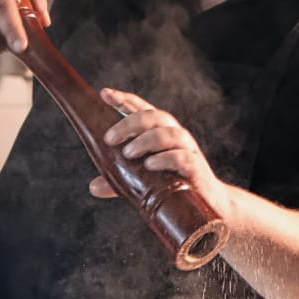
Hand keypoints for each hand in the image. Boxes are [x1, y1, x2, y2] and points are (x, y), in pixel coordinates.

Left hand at [90, 88, 228, 215]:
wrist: (206, 205)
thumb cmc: (172, 185)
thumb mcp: (142, 181)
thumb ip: (119, 181)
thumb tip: (93, 186)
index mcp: (159, 131)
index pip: (142, 108)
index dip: (124, 99)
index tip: (104, 94)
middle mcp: (174, 135)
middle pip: (153, 116)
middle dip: (129, 123)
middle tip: (109, 139)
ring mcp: (187, 150)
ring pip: (167, 134)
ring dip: (145, 141)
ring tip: (127, 154)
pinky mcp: (195, 168)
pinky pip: (181, 158)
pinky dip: (164, 159)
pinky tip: (150, 165)